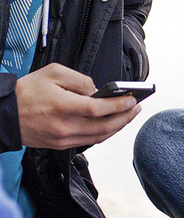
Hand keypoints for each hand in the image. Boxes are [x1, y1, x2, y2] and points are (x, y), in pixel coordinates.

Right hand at [16, 63, 140, 148]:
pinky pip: (88, 141)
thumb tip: (98, 90)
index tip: (133, 99)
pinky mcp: (59, 145)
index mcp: (63, 106)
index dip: (119, 105)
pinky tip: (111, 124)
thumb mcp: (54, 72)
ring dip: (117, 127)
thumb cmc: (27, 91)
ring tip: (129, 115)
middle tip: (137, 107)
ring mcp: (62, 138)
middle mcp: (64, 126)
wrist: (4, 114)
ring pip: (98, 137)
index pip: (98, 109)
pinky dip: (103, 133)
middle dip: (125, 117)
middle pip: (104, 127)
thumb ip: (80, 80)